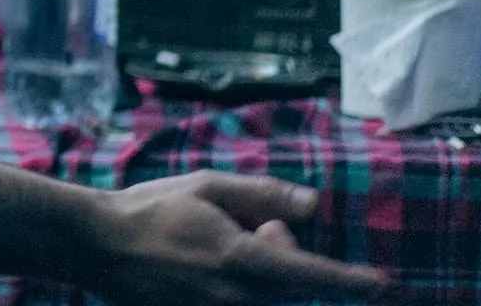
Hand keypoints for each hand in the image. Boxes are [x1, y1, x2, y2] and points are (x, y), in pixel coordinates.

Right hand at [82, 173, 386, 305]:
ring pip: (270, 299)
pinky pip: (242, 305)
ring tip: (226, 247)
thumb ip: (264, 194)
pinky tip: (209, 266)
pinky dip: (243, 286)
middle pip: (294, 287)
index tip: (385, 284)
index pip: (316, 277)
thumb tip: (314, 204)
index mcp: (242, 259)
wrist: (96, 245)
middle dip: (290, 258)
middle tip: (261, 230)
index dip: (355, 282)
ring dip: (266, 275)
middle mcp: (237, 297)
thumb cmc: (150, 209)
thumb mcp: (207, 186)